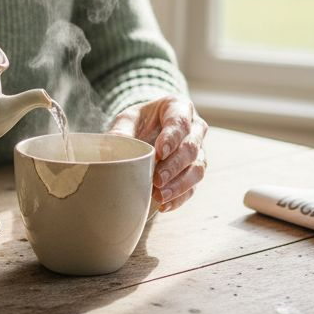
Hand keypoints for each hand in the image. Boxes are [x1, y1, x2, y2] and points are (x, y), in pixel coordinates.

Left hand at [108, 95, 207, 212]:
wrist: (148, 132)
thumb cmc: (140, 123)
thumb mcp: (128, 120)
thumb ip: (122, 131)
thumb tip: (114, 145)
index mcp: (178, 108)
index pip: (180, 122)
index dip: (172, 138)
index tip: (159, 152)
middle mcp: (195, 128)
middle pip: (191, 148)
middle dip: (174, 165)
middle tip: (157, 179)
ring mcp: (199, 150)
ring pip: (197, 169)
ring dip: (179, 184)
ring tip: (160, 196)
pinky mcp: (195, 170)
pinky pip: (193, 187)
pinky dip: (179, 197)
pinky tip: (164, 205)